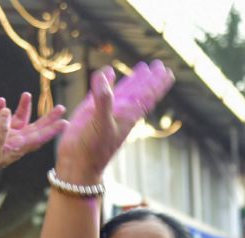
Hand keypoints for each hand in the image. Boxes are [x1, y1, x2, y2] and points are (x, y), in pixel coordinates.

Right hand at [0, 92, 67, 185]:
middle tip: (61, 107)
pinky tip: (1, 101)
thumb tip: (8, 111)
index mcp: (18, 147)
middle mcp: (13, 142)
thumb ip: (1, 130)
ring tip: (26, 94)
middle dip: (48, 117)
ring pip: (16, 120)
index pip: (39, 137)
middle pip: (35, 127)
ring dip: (22, 108)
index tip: (65, 122)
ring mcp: (1, 137)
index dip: (52, 130)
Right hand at [55, 61, 174, 182]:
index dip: (157, 83)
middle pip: (139, 90)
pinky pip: (100, 92)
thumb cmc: (93, 148)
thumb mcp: (101, 123)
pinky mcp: (90, 111)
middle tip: (159, 66)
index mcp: (128, 114)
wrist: (77, 164)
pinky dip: (106, 81)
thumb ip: (103, 99)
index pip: (147, 95)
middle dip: (149, 79)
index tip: (167, 72)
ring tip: (142, 68)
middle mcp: (120, 111)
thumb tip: (105, 73)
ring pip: (123, 90)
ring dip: (133, 79)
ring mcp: (106, 110)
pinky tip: (109, 72)